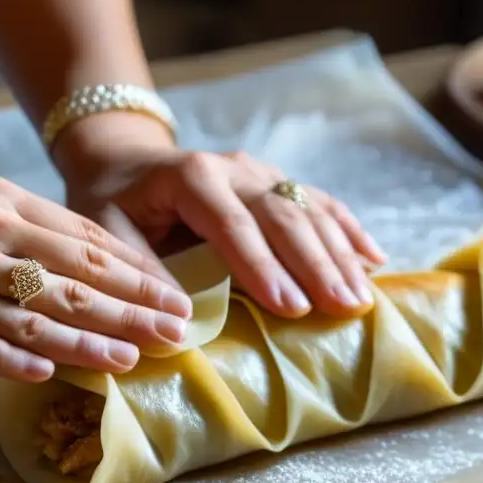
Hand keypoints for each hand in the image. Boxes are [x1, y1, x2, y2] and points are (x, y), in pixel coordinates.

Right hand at [0, 175, 192, 381]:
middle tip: (178, 329)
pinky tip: (59, 378)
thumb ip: (11, 226)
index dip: (134, 270)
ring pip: (37, 318)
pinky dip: (23, 363)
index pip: (81, 239)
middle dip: (134, 307)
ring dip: (93, 342)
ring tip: (137, 359)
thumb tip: (76, 269)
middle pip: (73, 279)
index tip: (171, 293)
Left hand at [54, 113, 385, 319]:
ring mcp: (260, 171)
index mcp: (191, 178)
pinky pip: (319, 203)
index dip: (263, 266)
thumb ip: (142, 270)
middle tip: (343, 307)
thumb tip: (176, 322)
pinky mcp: (275, 181)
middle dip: (316, 264)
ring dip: (339, 254)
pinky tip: (374, 260)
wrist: (122, 160)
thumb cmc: (111, 202)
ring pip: (309, 209)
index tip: (291, 307)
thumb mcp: (107, 232)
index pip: (233, 225)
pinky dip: (348, 231)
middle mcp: (233, 168)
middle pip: (283, 216)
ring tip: (361, 297)